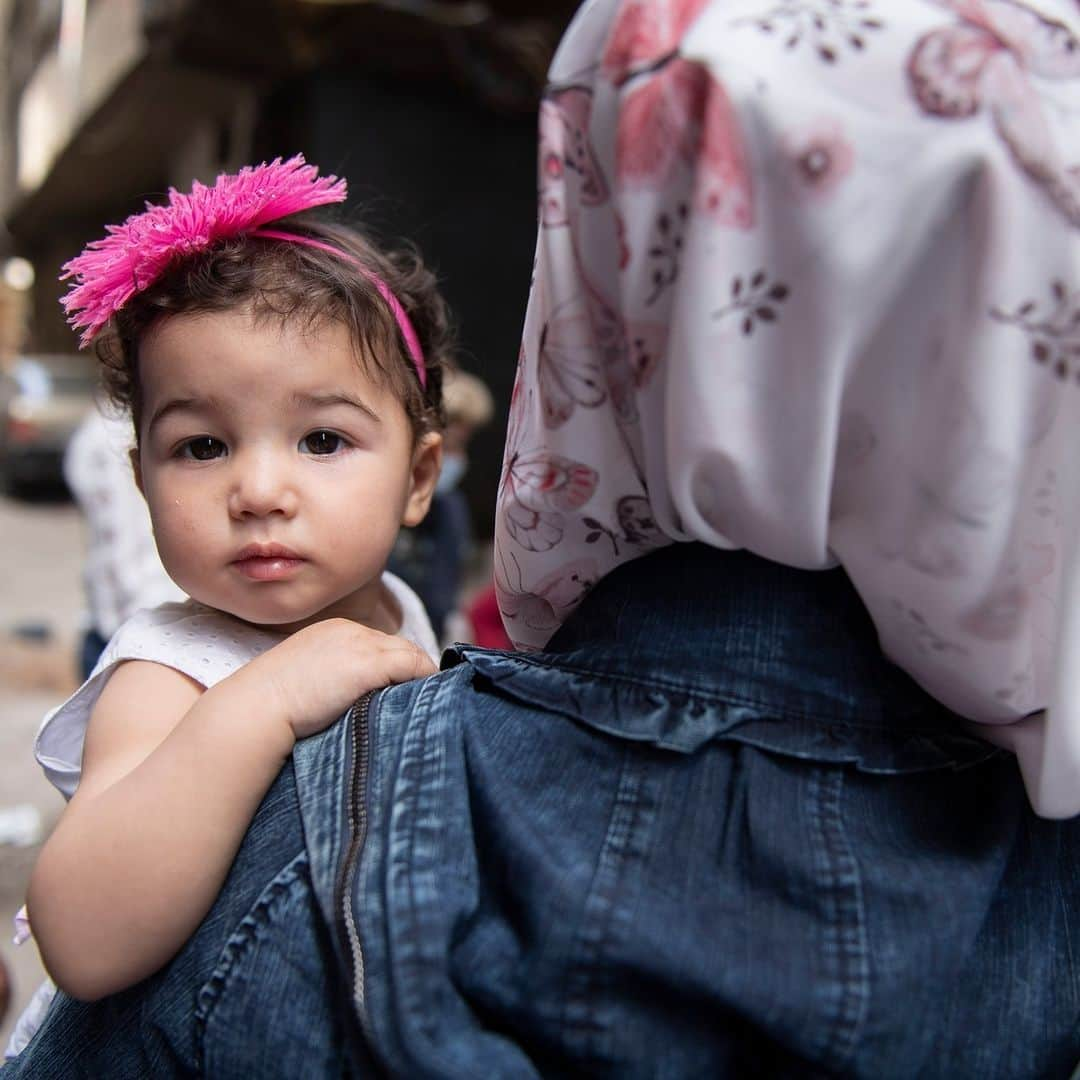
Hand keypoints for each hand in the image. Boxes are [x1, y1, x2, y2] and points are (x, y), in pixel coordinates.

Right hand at [247, 618, 436, 740]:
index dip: (393, 665)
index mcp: (333, 631)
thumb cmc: (270, 703)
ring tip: (426, 701)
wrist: (257, 706)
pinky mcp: (371, 663)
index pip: (378, 642)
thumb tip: (352, 697)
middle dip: (410, 669)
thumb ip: (331, 677)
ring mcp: (361, 644)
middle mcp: (350, 630)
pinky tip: (425, 699)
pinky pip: (414, 665)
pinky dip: (423, 679)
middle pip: (398, 644)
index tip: (400, 687)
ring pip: (410, 653)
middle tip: (421, 695)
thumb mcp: (303, 678)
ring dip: (419, 677)